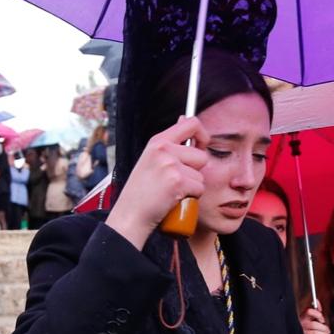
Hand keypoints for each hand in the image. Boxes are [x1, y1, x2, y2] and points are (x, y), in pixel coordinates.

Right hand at [106, 116, 209, 248]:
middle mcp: (164, 149)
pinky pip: (199, 188)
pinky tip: (175, 199)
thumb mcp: (151, 159)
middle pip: (201, 156)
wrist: (131, 215)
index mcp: (158, 141)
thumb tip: (184, 119)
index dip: (203, 135)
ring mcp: (170, 165)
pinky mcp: (177, 182)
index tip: (202, 145)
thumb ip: (169, 143)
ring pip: (201, 175)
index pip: (191, 124)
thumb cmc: (142, 191)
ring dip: (192, 186)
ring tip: (172, 191)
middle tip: (176, 181)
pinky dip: (192, 197)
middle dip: (195, 171)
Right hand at [300, 301, 330, 333]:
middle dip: (324, 328)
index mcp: (302, 318)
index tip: (322, 319)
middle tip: (328, 331)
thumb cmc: (308, 330)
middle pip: (315, 324)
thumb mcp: (311, 319)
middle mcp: (301, 326)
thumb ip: (315, 311)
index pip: (309, 311)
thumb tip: (316, 301)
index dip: (317, 314)